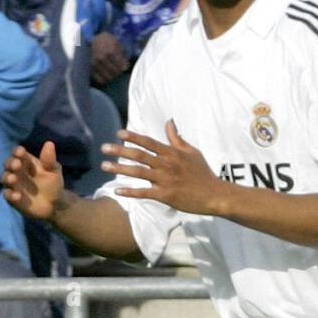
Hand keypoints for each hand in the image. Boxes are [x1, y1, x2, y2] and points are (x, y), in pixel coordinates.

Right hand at [2, 141, 64, 221]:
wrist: (55, 205)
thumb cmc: (53, 184)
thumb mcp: (54, 171)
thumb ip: (49, 159)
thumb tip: (49, 143)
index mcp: (27, 162)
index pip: (18, 153)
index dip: (18, 151)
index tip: (21, 152)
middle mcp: (17, 172)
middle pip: (8, 164)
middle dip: (11, 163)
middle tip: (17, 164)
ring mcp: (14, 185)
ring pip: (5, 178)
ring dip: (7, 177)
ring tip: (13, 179)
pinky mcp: (13, 198)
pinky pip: (7, 195)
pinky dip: (11, 195)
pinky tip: (18, 196)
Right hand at [90, 32, 129, 85]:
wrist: (94, 40)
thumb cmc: (108, 42)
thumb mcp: (117, 44)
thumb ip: (122, 56)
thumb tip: (125, 68)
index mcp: (111, 51)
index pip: (123, 67)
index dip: (125, 67)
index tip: (124, 65)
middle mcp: (102, 58)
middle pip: (117, 73)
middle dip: (119, 71)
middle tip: (117, 68)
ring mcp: (95, 64)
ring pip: (109, 78)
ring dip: (112, 76)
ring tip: (112, 71)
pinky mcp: (91, 68)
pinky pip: (100, 80)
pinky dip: (104, 79)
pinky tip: (105, 74)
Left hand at [101, 120, 221, 213]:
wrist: (214, 194)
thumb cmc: (202, 172)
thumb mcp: (191, 152)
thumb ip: (177, 138)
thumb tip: (169, 122)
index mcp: (172, 153)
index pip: (149, 142)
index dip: (133, 137)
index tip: (119, 133)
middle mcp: (166, 164)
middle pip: (139, 155)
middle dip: (120, 150)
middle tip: (104, 148)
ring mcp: (165, 180)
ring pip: (138, 172)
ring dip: (119, 168)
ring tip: (104, 165)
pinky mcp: (165, 195)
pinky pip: (144, 193)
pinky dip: (130, 192)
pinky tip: (118, 190)